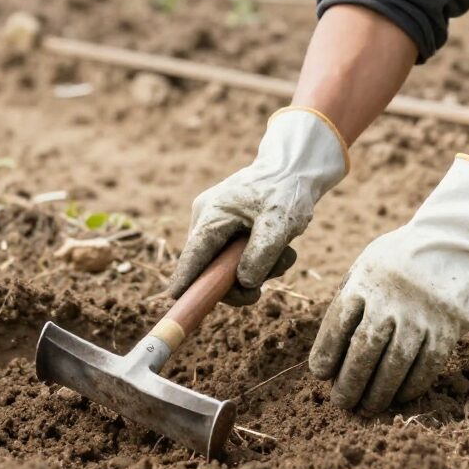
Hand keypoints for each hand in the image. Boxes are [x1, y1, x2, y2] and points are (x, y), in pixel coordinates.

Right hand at [166, 107, 347, 304]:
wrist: (293, 169)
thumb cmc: (285, 191)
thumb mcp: (279, 224)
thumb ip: (261, 255)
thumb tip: (243, 283)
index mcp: (213, 214)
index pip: (193, 255)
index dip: (185, 280)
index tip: (175, 300)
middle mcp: (206, 218)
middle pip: (208, 267)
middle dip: (237, 283)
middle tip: (261, 291)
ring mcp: (214, 223)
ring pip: (224, 266)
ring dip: (254, 271)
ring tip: (283, 257)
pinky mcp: (225, 228)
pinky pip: (233, 257)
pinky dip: (256, 261)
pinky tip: (278, 250)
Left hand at [309, 154, 468, 412]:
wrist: (449, 242)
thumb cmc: (397, 259)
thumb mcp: (366, 265)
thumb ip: (349, 298)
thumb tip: (329, 348)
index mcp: (365, 280)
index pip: (338, 322)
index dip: (326, 352)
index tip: (319, 372)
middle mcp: (390, 298)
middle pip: (365, 348)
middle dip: (350, 381)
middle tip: (340, 402)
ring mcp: (420, 314)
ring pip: (395, 363)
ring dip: (379, 391)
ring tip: (366, 407)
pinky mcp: (445, 327)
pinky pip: (427, 365)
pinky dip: (411, 385)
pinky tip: (399, 396)